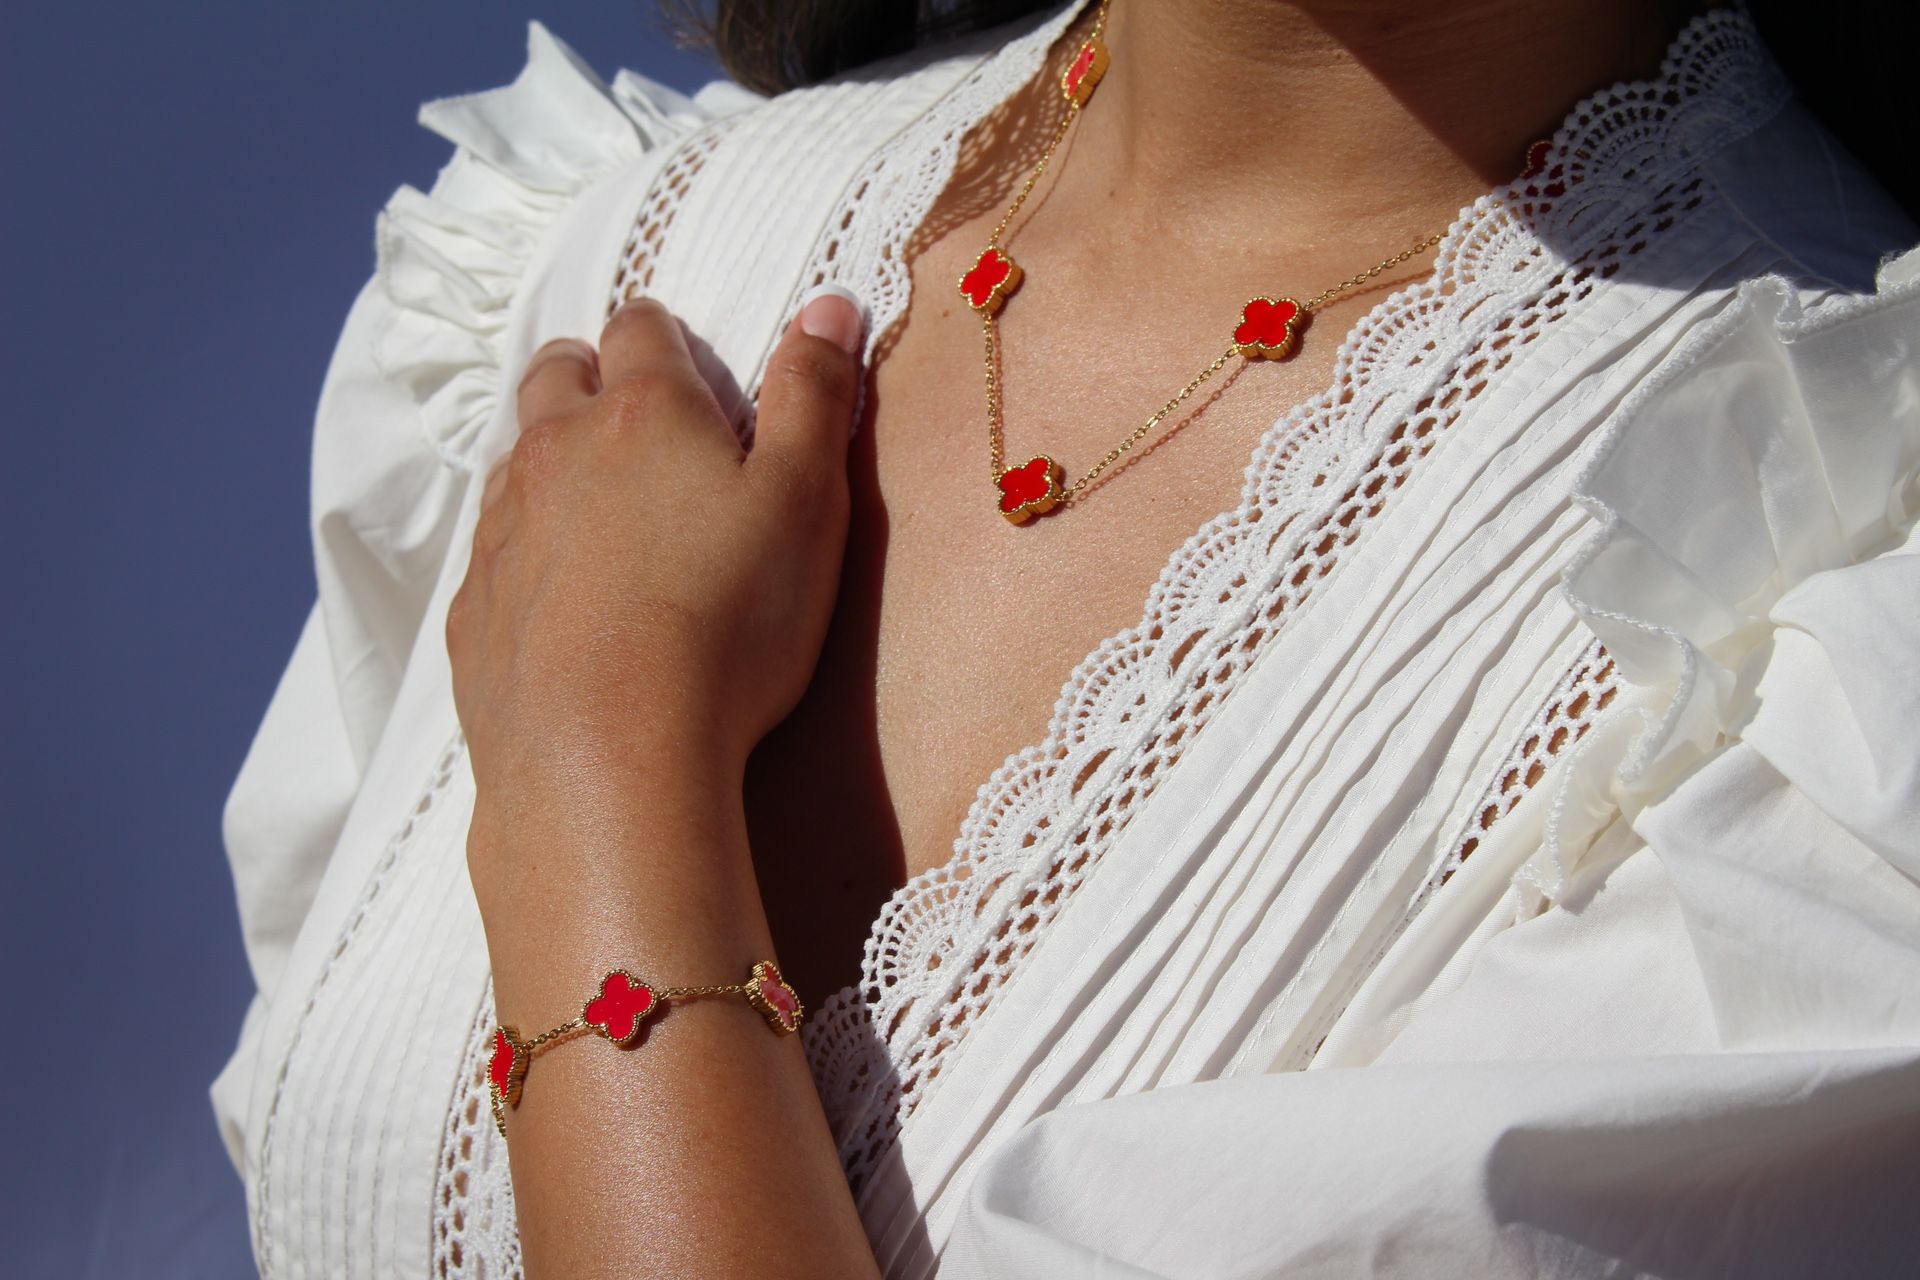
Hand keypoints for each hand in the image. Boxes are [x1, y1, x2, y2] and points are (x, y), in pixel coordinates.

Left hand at [447, 290, 864, 906]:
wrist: (607, 759)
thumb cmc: (727, 624)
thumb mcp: (805, 501)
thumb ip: (815, 394)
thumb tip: (829, 301)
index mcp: (644, 412)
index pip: (642, 329)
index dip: (668, 338)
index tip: (690, 365)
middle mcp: (556, 452)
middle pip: (558, 376)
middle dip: (591, 377)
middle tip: (633, 415)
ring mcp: (504, 531)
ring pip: (517, 461)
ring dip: (555, 465)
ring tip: (603, 511)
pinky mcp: (475, 610)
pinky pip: (494, 553)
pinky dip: (528, 552)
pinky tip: (567, 601)